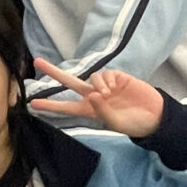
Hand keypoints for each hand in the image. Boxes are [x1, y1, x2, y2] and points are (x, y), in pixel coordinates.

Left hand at [29, 58, 165, 135]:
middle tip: (37, 62)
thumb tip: (92, 94)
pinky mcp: (118, 77)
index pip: (66, 107)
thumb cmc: (134, 124)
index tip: (32, 104)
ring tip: (108, 94)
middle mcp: (94, 96)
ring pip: (91, 77)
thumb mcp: (116, 123)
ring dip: (97, 84)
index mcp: (90, 110)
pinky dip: (107, 80)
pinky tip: (115, 87)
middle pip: (70, 82)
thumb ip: (102, 111)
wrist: (155, 116)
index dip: (50, 106)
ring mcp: (105, 86)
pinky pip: (106, 74)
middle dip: (54, 72)